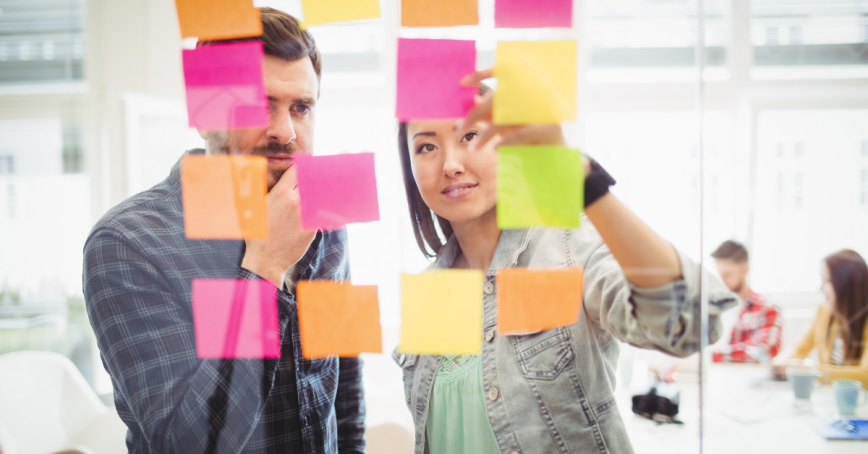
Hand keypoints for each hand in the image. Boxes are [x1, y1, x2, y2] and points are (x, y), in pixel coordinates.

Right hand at [240, 164, 315, 286]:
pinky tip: (326, 209)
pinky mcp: (313, 228)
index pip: (297, 171)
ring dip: (320, 194)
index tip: (307, 164)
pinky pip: (320, 214)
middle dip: (314, 179)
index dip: (303, 166)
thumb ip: (269, 191)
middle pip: (311, 182)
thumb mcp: (257, 208)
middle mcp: (295, 201)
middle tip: (321, 176)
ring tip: (327, 191)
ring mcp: (305, 215)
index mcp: (280, 193)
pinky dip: (322, 211)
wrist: (265, 259)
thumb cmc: (257, 233)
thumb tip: (270, 178)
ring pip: (317, 197)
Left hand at [457, 69, 589, 175]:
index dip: (483, 74)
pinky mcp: (550, 127)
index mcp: (526, 92)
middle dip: (475, 114)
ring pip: (507, 119)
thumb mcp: (510, 126)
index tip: (463, 82)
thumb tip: (475, 101)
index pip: (504, 74)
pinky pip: (521, 133)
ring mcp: (544, 111)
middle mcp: (536, 97)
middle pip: (498, 99)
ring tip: (474, 148)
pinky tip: (495, 149)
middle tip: (460, 128)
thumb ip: (495, 114)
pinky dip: (506, 141)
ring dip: (486, 135)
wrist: (560, 159)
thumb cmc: (533, 141)